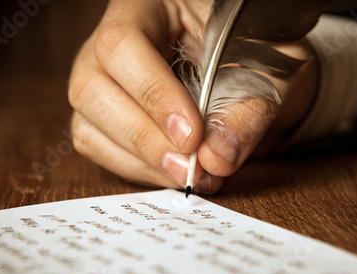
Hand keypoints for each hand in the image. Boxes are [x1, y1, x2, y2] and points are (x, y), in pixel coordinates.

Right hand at [68, 0, 317, 193]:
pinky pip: (99, 146)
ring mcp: (105, 79)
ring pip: (88, 124)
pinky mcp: (109, 114)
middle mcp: (115, 42)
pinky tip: (172, 172)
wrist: (255, 66)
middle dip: (143, 137)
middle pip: (91, 87)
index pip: (123, 45)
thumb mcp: (268, 69)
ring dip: (139, 160)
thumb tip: (216, 158)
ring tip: (187, 175)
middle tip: (189, 167)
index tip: (192, 137)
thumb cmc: (260, 52)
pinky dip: (136, 169)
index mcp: (150, 6)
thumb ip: (247, 109)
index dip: (153, 95)